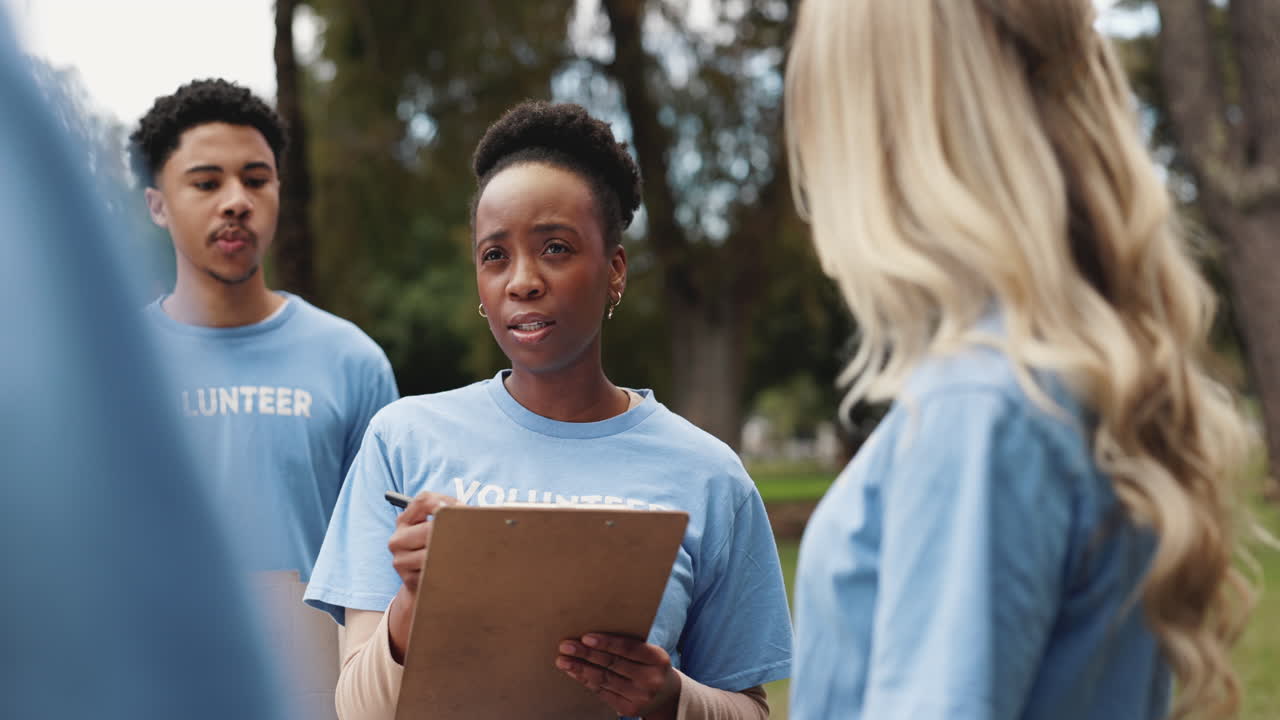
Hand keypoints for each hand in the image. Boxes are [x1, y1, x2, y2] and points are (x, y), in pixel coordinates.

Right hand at [386, 491, 456, 661]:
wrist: (423, 585)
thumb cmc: (436, 550)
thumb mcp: (436, 528)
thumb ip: (449, 513)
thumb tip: (468, 510)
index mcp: (404, 521)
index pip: (423, 500)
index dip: (446, 501)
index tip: (463, 508)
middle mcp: (397, 539)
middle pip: (430, 527)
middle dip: (454, 530)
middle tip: (473, 533)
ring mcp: (400, 560)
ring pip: (433, 551)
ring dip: (454, 552)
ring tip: (468, 552)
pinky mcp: (409, 579)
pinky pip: (434, 570)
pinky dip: (449, 569)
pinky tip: (456, 568)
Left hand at [556, 634, 681, 718]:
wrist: (667, 696)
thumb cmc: (651, 665)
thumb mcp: (650, 652)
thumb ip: (629, 644)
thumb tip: (592, 635)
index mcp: (658, 659)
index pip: (629, 648)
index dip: (607, 643)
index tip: (585, 637)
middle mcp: (650, 680)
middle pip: (613, 664)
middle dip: (586, 654)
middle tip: (566, 646)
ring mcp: (640, 697)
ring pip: (604, 680)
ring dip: (581, 669)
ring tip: (563, 660)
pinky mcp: (629, 710)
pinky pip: (603, 693)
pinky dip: (586, 681)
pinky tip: (575, 672)